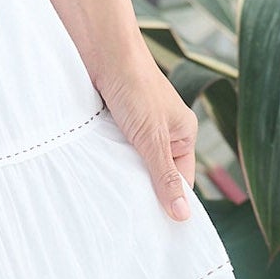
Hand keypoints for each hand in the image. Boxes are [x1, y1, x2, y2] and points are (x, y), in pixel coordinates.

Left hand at [98, 52, 197, 219]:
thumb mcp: (152, 139)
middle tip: (127, 216)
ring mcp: (137, 124)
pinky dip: (105, 157)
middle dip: (140, 187)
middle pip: (154, 171)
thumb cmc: (134, 86)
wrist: (102, 50)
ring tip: (110, 196)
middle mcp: (163, 129)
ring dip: (120, 171)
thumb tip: (183, 215)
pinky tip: (96, 172)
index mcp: (183, 132)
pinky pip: (112, 147)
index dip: (168, 201)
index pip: (180, 179)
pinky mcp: (113, 119)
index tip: (153, 227)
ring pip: (131, 160)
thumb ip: (164, 176)